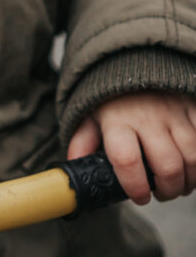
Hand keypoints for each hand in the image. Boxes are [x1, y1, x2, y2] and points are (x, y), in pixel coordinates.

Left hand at [67, 91, 195, 204]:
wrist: (132, 60)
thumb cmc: (112, 96)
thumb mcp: (90, 115)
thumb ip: (82, 141)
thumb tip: (73, 166)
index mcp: (117, 121)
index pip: (127, 160)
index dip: (135, 187)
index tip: (139, 197)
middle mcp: (148, 117)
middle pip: (167, 166)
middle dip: (168, 190)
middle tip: (161, 193)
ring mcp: (174, 112)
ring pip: (192, 157)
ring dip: (189, 180)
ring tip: (179, 184)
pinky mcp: (192, 106)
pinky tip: (193, 166)